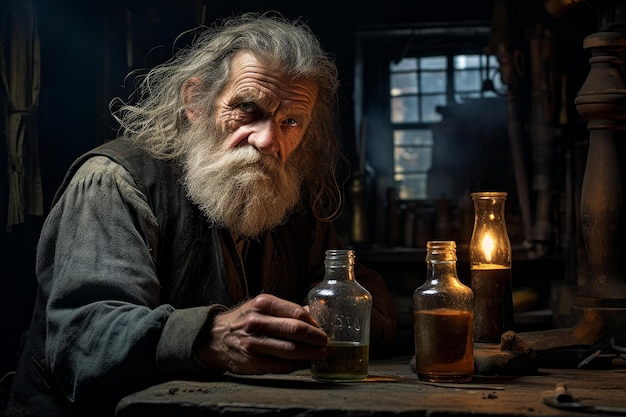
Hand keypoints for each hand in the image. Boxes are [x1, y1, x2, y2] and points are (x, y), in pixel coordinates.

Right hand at [195, 294, 327, 373]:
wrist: (214, 337)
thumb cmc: (244, 320)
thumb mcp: (262, 306)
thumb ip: (288, 309)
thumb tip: (318, 312)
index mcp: (262, 304)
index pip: (297, 313)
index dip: (315, 322)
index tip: (323, 328)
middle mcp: (257, 322)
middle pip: (296, 330)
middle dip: (317, 338)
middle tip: (327, 342)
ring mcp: (254, 344)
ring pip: (291, 350)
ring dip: (311, 353)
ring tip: (322, 353)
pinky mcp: (253, 363)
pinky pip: (282, 365)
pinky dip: (298, 364)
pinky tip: (305, 362)